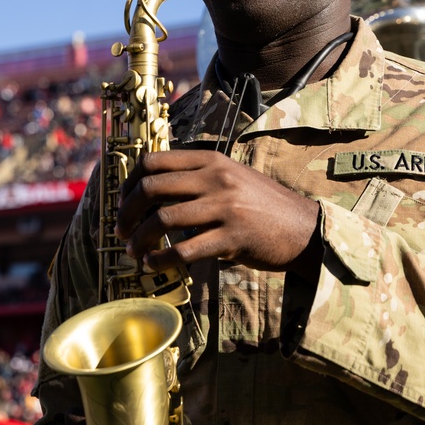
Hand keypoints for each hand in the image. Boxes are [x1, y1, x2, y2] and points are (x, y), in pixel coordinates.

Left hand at [115, 150, 322, 280]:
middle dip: (127, 213)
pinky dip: (162, 260)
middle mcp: (216, 178)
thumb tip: (150, 189)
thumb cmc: (262, 206)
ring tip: (133, 252)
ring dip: (140, 239)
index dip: (129, 184)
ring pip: (163, 219)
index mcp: (211, 160)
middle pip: (151, 188)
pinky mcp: (233, 237)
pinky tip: (153, 265)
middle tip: (120, 231)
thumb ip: (197, 178)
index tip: (122, 203)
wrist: (304, 229)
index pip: (153, 161)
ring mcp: (225, 207)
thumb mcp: (230, 177)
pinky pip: (185, 250)